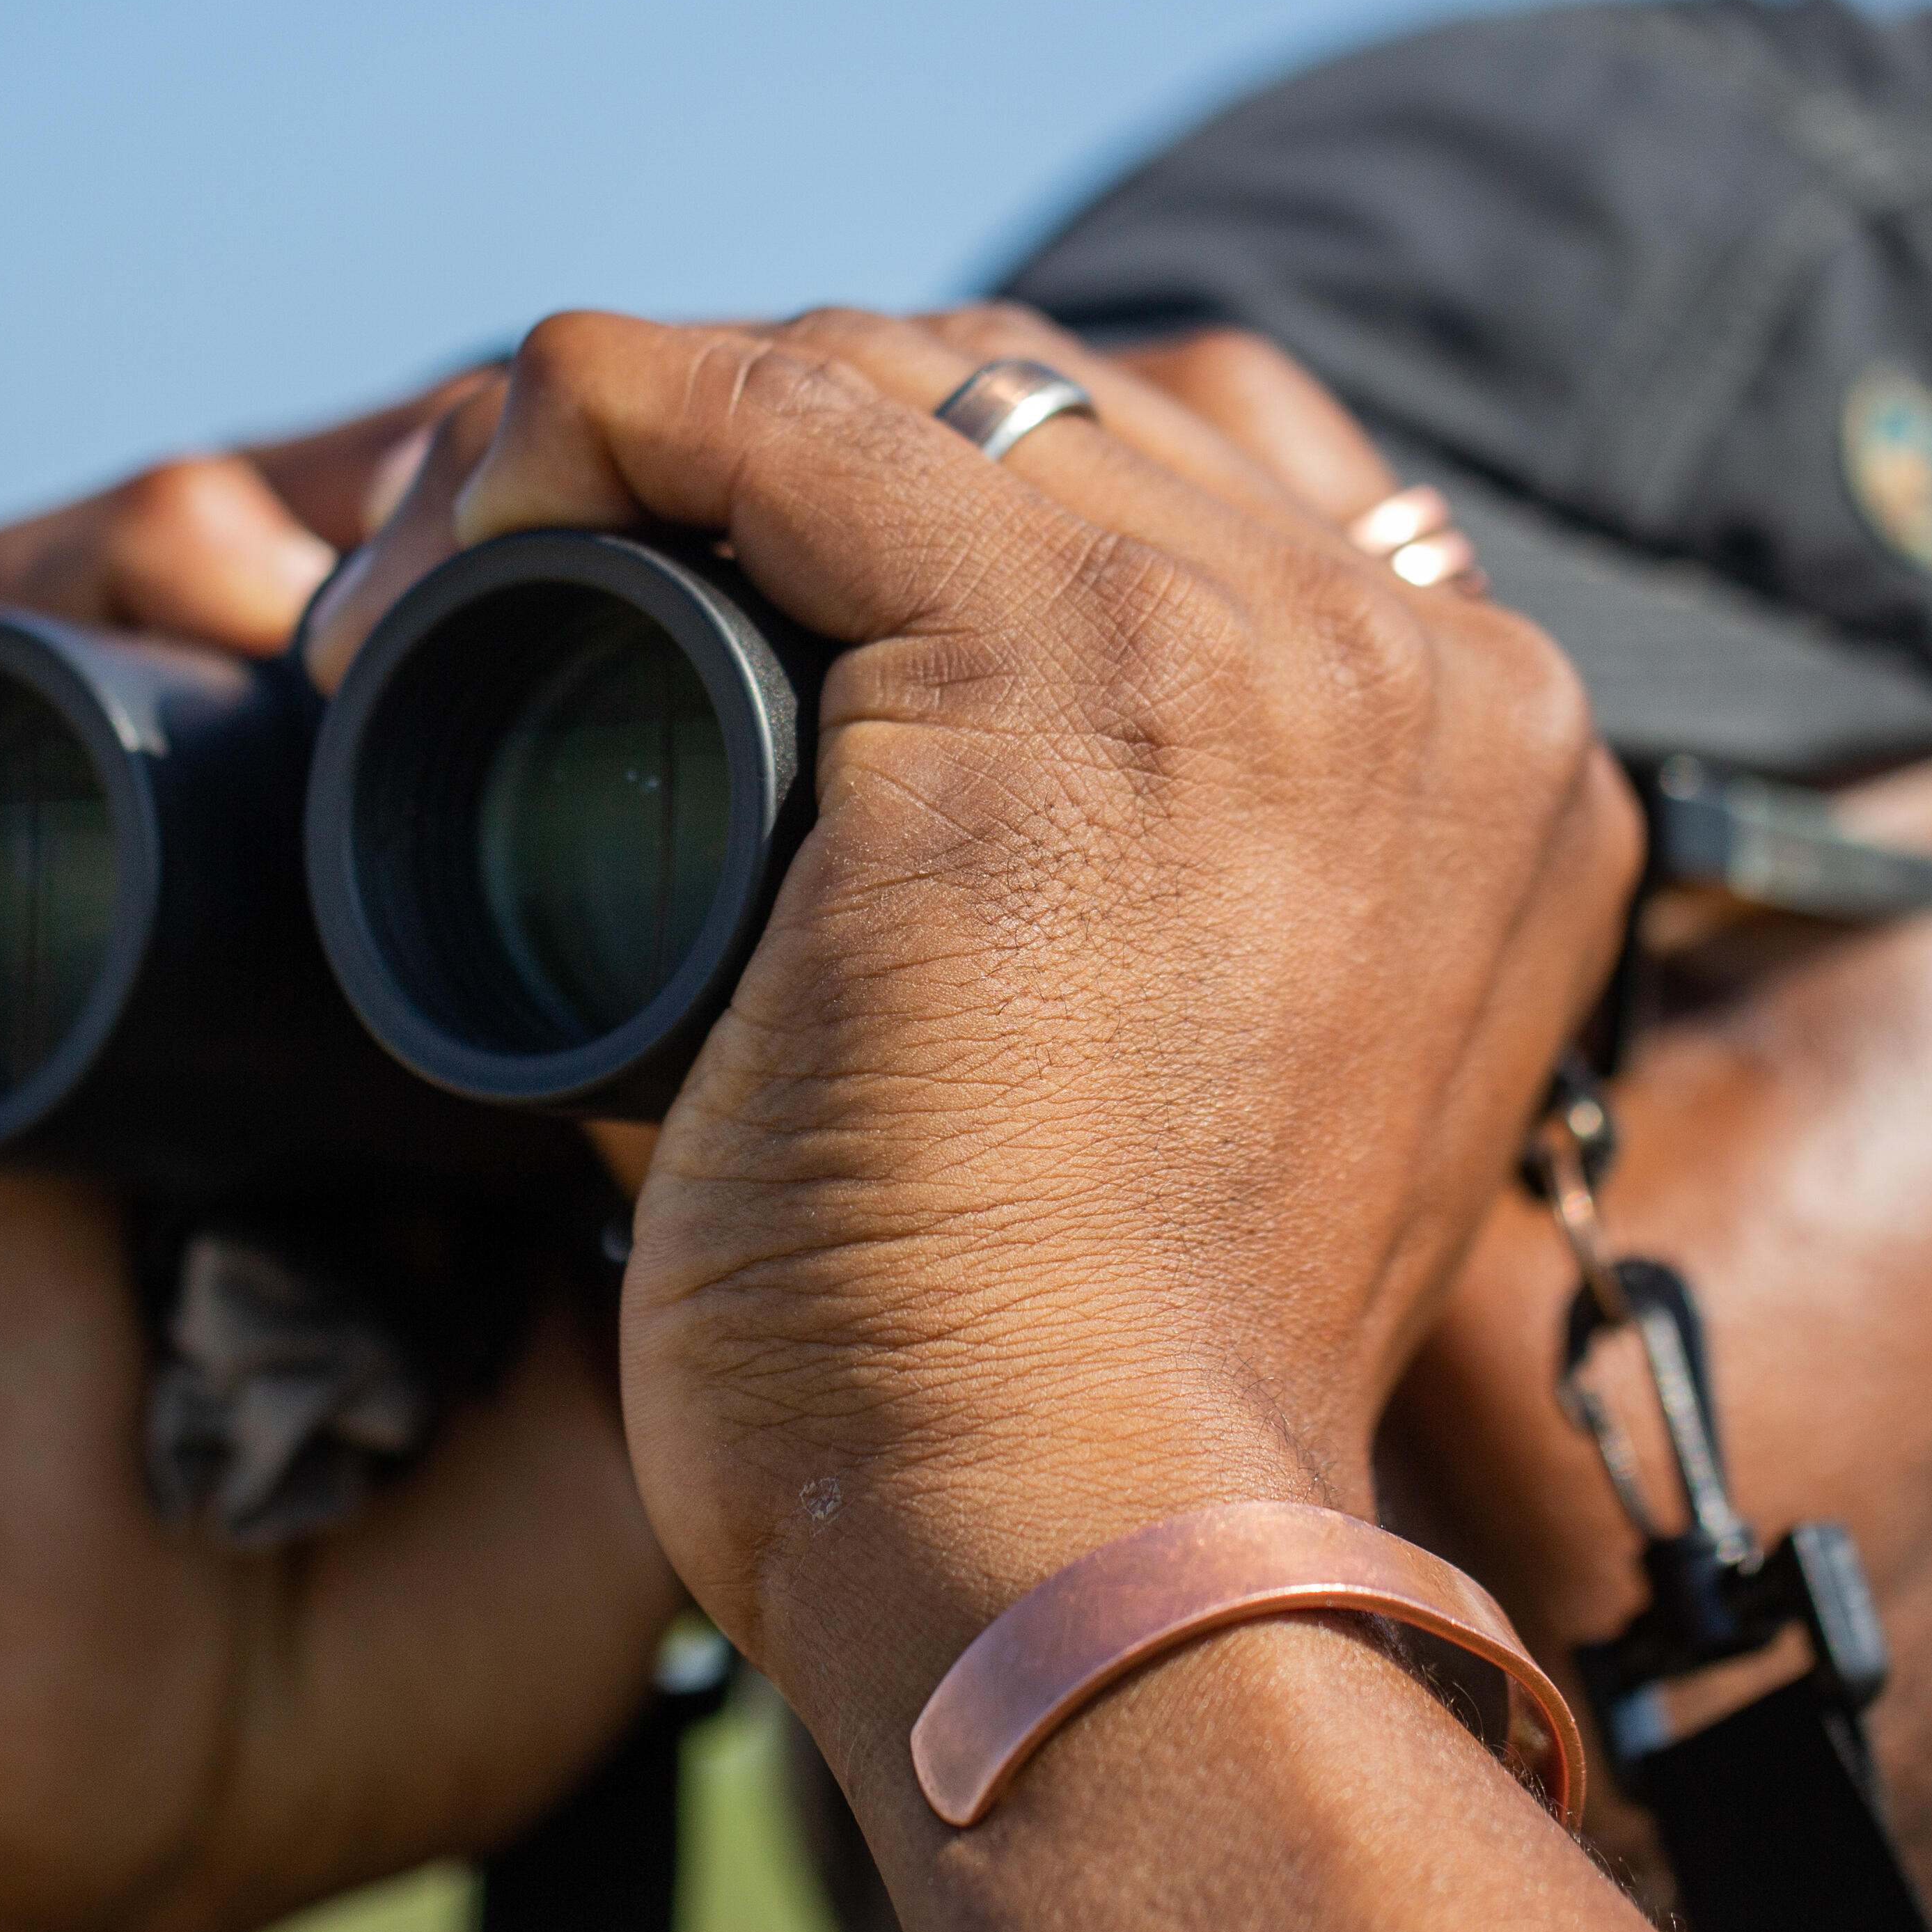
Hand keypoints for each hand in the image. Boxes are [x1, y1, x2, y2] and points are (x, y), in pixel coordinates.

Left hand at [346, 305, 1634, 1773]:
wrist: (1079, 1558)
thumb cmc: (1067, 1408)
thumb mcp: (1141, 1100)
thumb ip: (1090, 913)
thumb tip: (782, 796)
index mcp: (1475, 764)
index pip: (1169, 488)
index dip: (905, 505)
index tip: (699, 613)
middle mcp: (1425, 666)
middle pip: (1033, 405)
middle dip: (762, 449)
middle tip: (523, 586)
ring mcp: (1272, 644)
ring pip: (888, 373)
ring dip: (649, 439)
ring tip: (456, 582)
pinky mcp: (1072, 664)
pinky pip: (769, 409)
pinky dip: (580, 432)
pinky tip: (458, 553)